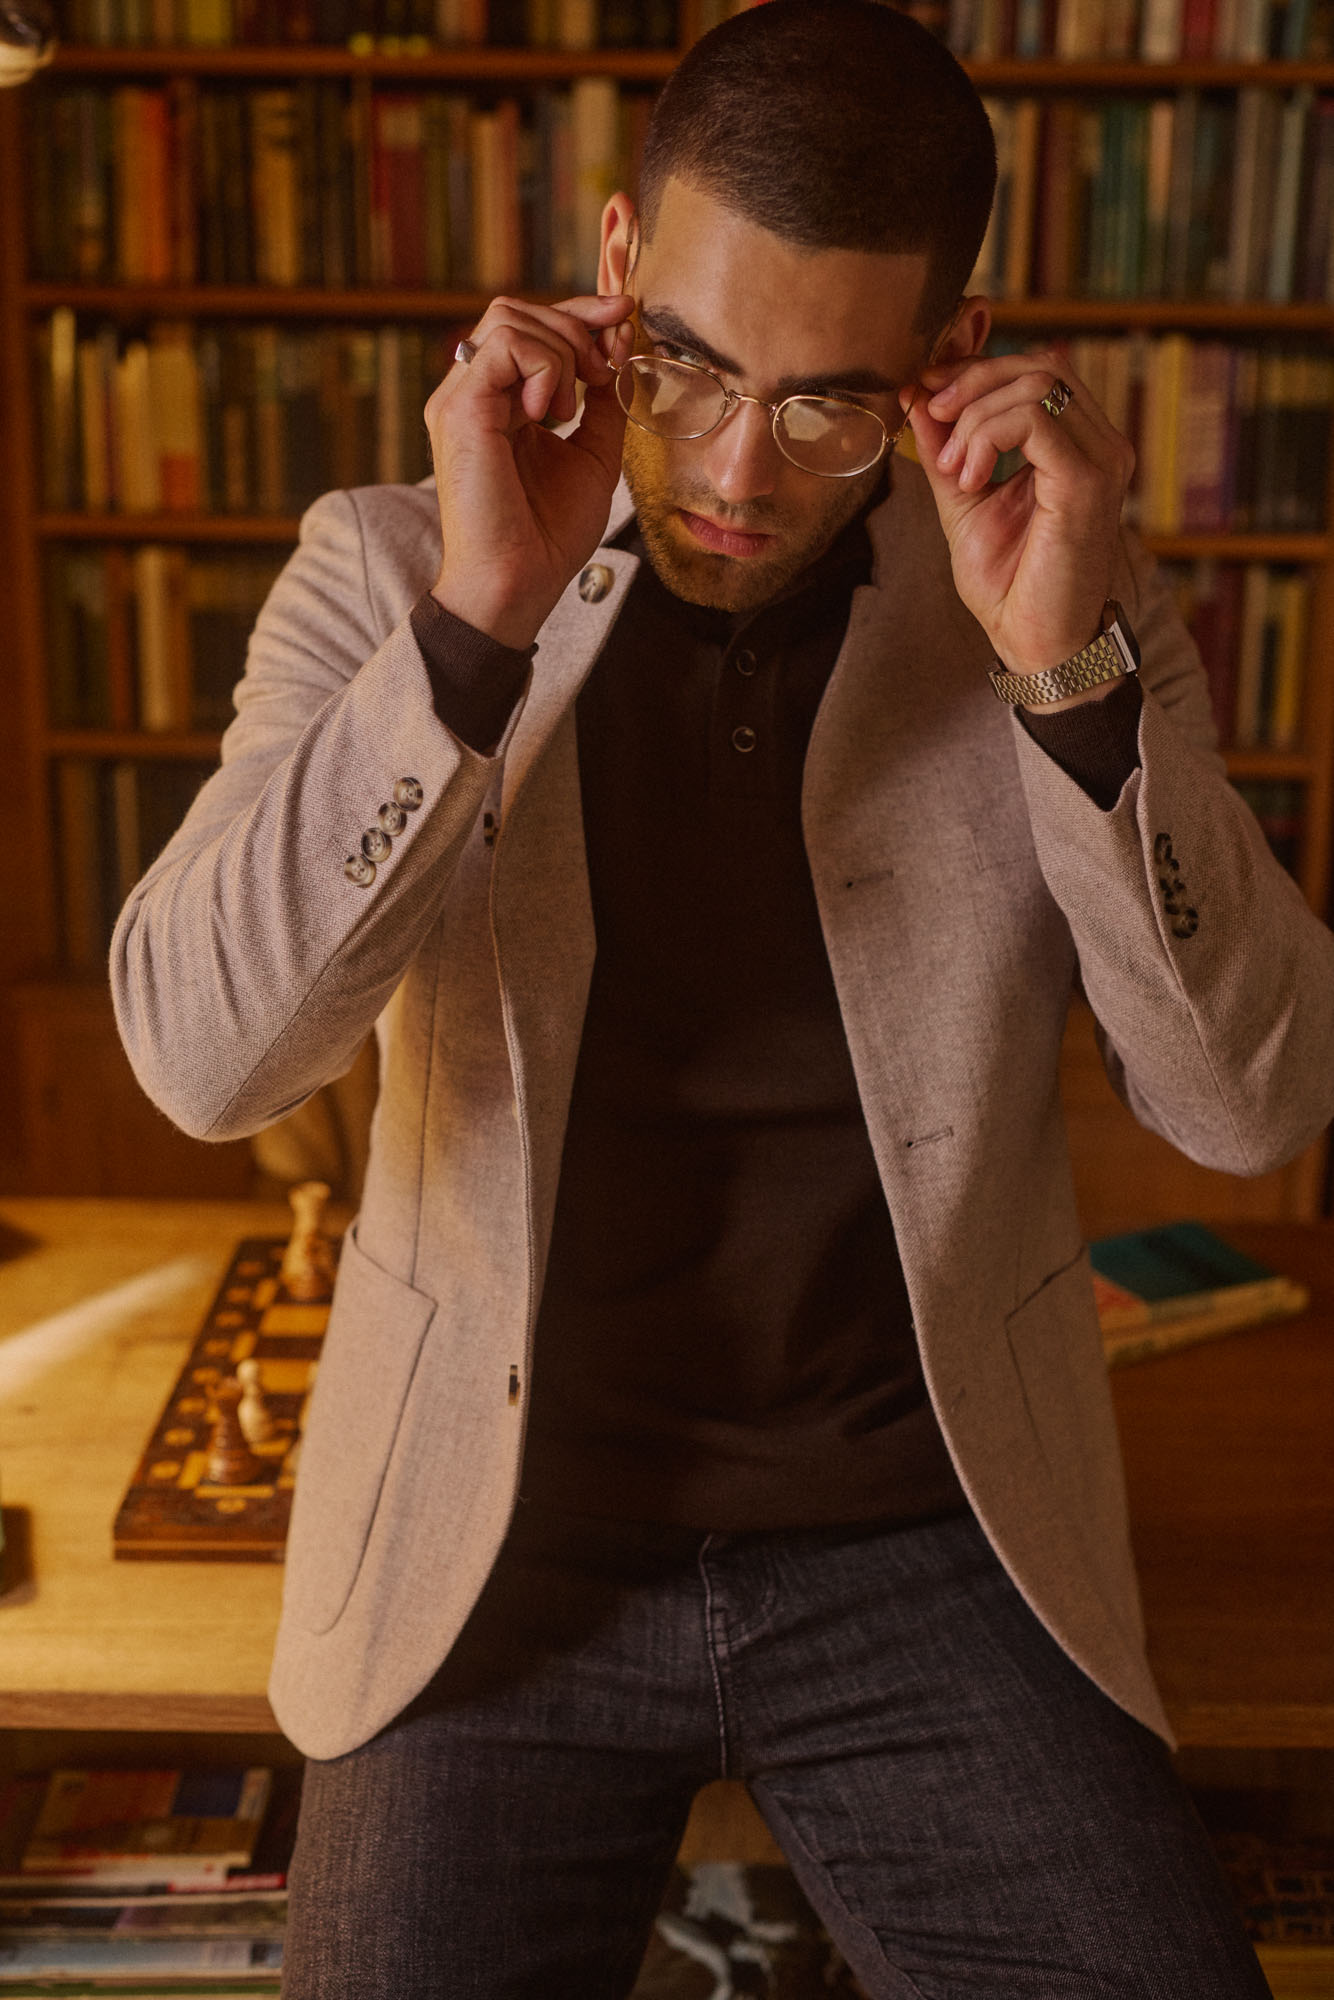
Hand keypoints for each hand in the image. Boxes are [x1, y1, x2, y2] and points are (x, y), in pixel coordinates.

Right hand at [425, 292, 635, 649]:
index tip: (624, 316)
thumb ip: (602, 407)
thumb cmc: (547, 537)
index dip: (580, 313)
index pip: (530, 328)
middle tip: (603, 372)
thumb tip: (619, 358)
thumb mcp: (592, 458)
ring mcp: (460, 398)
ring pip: (509, 317)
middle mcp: (472, 394)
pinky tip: (550, 413)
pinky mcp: (459, 409)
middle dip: (575, 325)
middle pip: (515, 309)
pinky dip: (543, 366)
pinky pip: (505, 344)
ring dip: (560, 350)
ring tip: (570, 408)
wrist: (518, 585)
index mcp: (499, 403)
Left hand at [902, 349, 1134, 679]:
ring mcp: (1101, 460)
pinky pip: (1033, 420)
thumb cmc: (1010, 585)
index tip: (927, 395)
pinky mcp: (1087, 482)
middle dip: (970, 384)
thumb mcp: (965, 503)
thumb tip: (919, 396)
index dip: (975, 370)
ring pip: (1035, 384)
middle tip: (933, 423)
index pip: (1034, 370)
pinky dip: (986, 436)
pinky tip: (969, 476)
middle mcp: (1100, 444)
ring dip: (975, 417)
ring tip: (955, 469)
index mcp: (1078, 444)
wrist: (1036, 643)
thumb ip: (947, 450)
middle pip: (1036, 365)